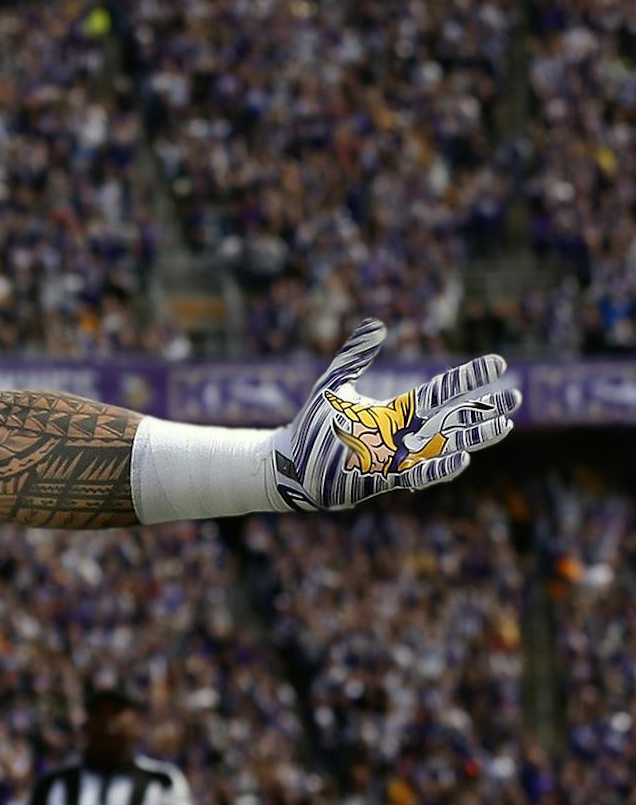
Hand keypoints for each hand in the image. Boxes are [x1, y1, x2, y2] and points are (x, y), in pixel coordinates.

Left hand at [270, 320, 517, 511]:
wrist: (288, 462)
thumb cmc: (311, 427)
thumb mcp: (334, 384)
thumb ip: (354, 356)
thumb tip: (377, 326)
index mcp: (397, 412)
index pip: (441, 391)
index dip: (468, 378)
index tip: (498, 363)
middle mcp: (403, 435)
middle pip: (454, 420)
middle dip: (485, 411)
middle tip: (517, 398)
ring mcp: (397, 458)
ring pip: (445, 447)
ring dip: (475, 438)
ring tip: (504, 426)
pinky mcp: (384, 478)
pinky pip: (419, 474)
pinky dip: (440, 467)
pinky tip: (462, 457)